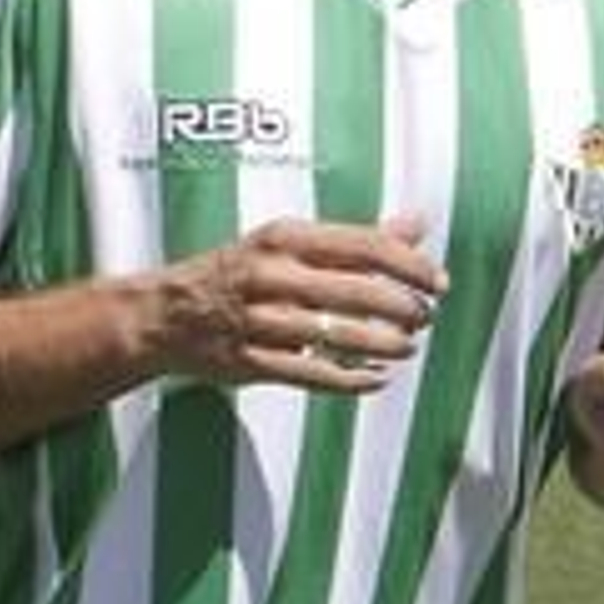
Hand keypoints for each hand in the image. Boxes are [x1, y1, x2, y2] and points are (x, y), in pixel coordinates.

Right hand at [158, 214, 447, 394]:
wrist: (165, 313)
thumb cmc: (241, 271)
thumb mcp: (291, 242)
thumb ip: (355, 238)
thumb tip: (417, 223)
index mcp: (285, 236)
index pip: (362, 244)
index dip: (408, 265)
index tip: (438, 282)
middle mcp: (271, 273)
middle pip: (354, 290)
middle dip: (400, 307)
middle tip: (425, 317)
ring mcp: (257, 319)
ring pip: (334, 336)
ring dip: (380, 346)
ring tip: (407, 348)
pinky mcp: (247, 361)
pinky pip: (308, 374)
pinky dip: (348, 380)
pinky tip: (376, 380)